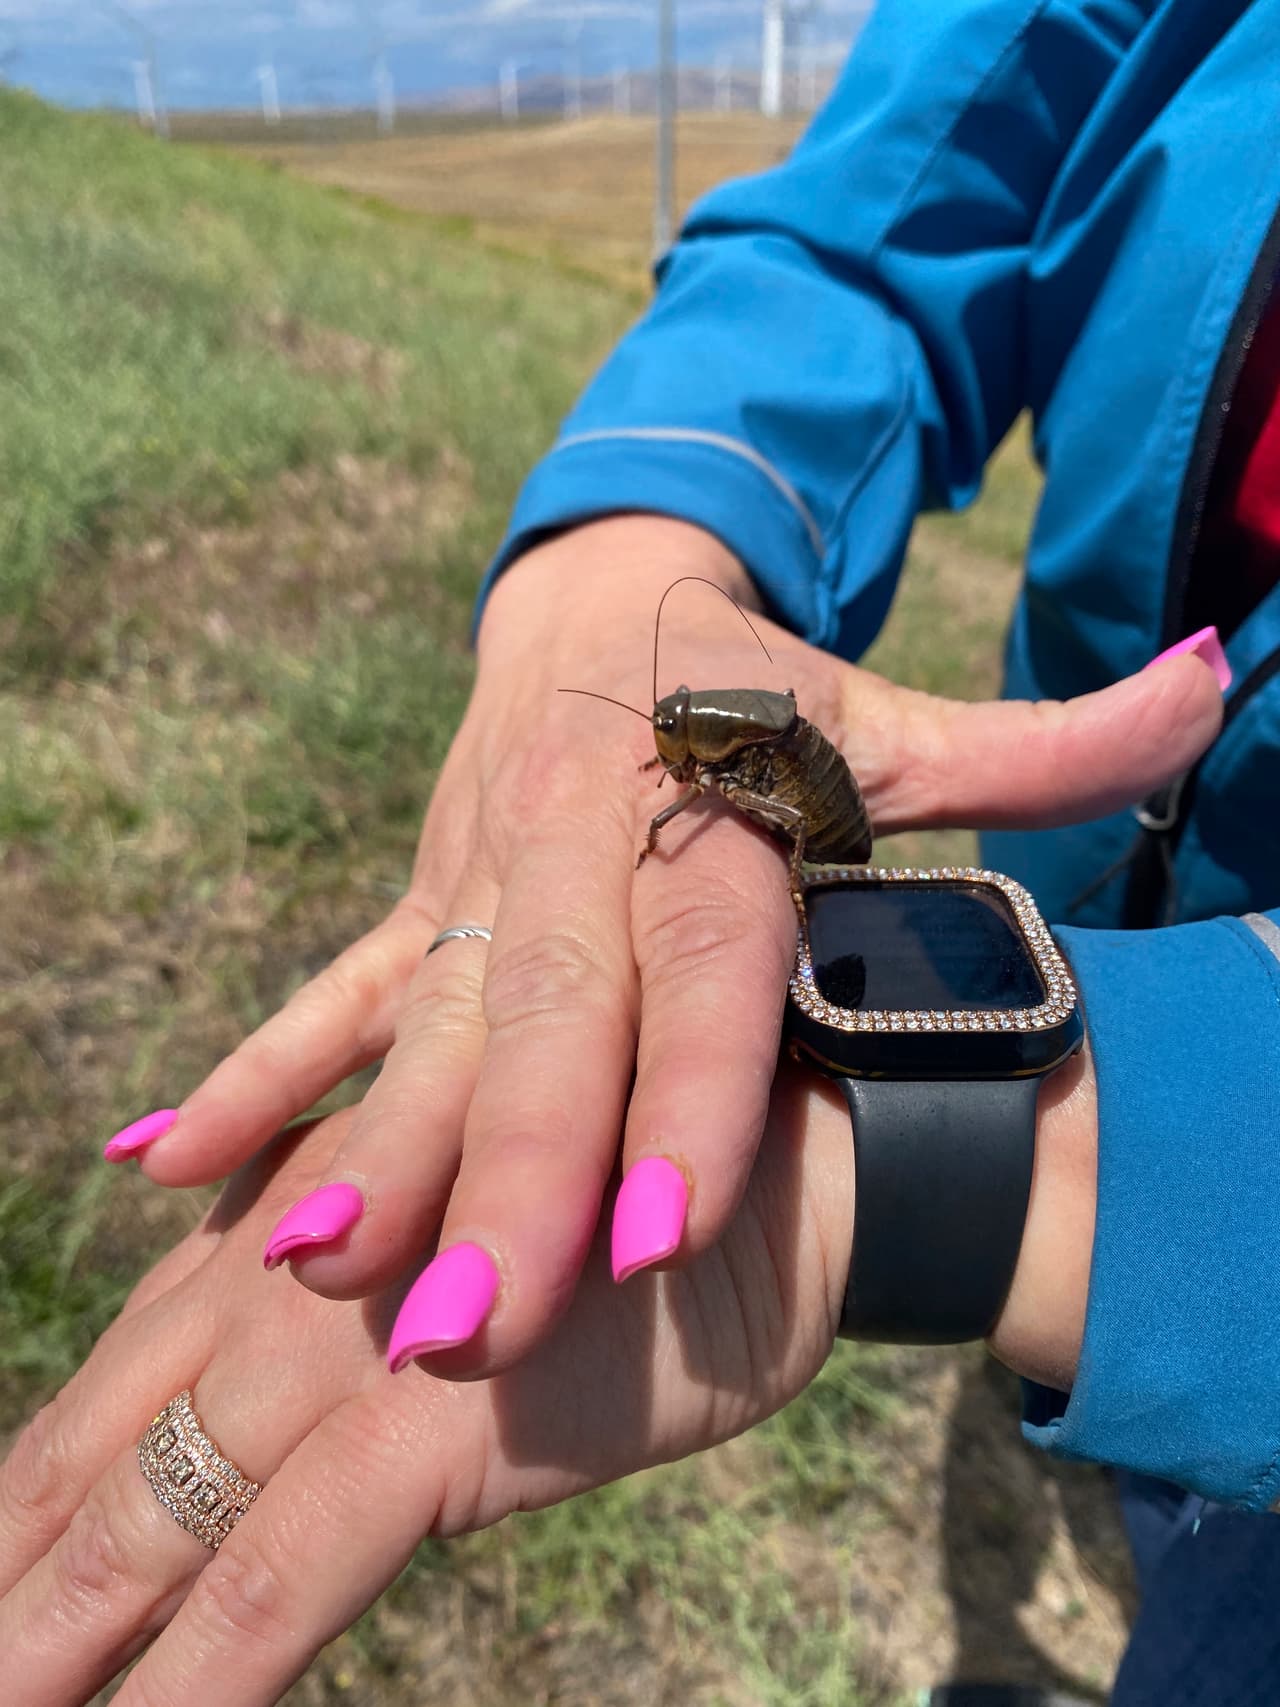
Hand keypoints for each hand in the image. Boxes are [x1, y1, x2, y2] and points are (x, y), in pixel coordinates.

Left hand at [2, 1054, 1098, 1704]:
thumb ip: (355, 1281)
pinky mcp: (437, 1416)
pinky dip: (201, 1671)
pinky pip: (287, 1571)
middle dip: (13, 1566)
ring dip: (54, 1631)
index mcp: (288, 1218)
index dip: (26, 1483)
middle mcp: (292, 1267)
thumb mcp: (462, 1247)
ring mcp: (355, 1340)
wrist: (772, 1181)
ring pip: (159, 1513)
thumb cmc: (623, 1217)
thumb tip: (278, 1303)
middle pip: (99, 1447)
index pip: (117, 1373)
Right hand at [105, 516, 1220, 1381]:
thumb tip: (1228, 676)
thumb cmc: (770, 690)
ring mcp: (475, 883)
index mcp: (700, 807)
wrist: (602, 599)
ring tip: (312, 1272)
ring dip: (362, 1151)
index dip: (684, 1094)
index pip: (701, 967)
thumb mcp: (900, 717)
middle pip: (542, 1025)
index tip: (663, 1239)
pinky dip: (251, 1080)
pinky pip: (329, 998)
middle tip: (467, 1331)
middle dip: (508, 1178)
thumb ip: (1055, 737)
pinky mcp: (416, 909)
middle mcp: (574, 848)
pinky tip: (159, 1168)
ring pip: (419, 1031)